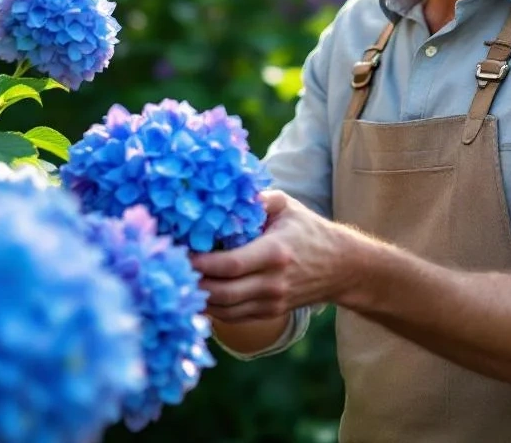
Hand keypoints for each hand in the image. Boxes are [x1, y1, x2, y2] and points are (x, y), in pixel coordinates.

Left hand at [190, 190, 350, 322]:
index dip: (200, 263)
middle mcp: (273, 283)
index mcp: (275, 253)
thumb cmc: (308, 230)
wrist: (341, 267)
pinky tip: (197, 292)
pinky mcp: (270, 313)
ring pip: (224, 310)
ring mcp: (272, 303)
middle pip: (222, 292)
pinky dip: (211, 308)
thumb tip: (222, 193)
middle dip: (192, 282)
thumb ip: (256, 199)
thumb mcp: (286, 206)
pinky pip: (232, 317)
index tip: (179, 252)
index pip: (230, 265)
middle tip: (170, 267)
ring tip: (178, 280)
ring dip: (198, 297)